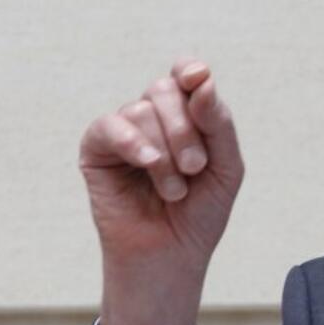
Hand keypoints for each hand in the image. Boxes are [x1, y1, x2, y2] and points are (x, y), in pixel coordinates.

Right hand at [80, 58, 243, 324]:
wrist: (172, 254)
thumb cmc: (201, 211)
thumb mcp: (226, 167)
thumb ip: (218, 123)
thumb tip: (201, 81)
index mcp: (188, 116)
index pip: (185, 75)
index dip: (190, 71)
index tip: (197, 78)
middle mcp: (154, 117)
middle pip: (164, 90)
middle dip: (185, 129)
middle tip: (196, 167)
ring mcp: (125, 131)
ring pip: (142, 111)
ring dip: (166, 154)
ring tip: (175, 190)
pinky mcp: (97, 150)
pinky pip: (110, 126)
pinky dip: (132, 142)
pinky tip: (148, 163)